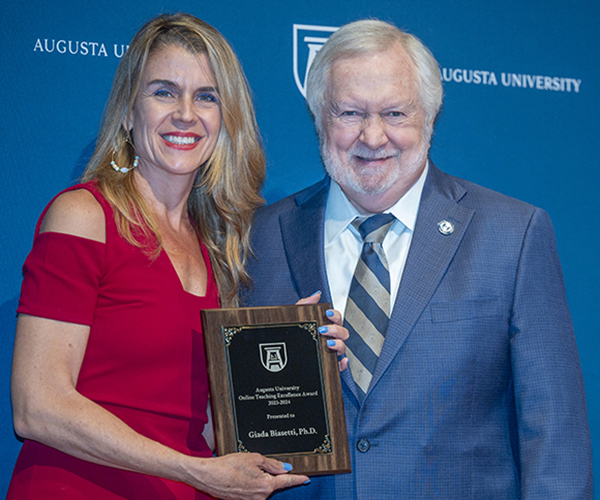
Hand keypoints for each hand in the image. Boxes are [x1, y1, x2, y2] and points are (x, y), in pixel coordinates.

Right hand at [188, 452, 307, 499]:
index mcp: (266, 485)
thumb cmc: (228, 465)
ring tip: (243, 468)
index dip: (298, 479)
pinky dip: (251, 481)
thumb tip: (285, 468)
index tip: (307, 478)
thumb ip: (272, 464)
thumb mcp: (254, 458)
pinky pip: (253, 490)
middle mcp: (261, 496)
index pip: (287, 481)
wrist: (208, 476)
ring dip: (259, 477)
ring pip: (263, 486)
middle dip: (271, 473)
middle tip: (256, 463)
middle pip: (274, 484)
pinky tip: (240, 474)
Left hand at [296, 292, 348, 371]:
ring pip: (343, 348)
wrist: (281, 354)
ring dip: (339, 344)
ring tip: (328, 343)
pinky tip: (341, 361)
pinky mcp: (328, 365)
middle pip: (343, 332)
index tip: (328, 314)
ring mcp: (330, 352)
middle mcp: (330, 339)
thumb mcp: (296, 318)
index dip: (335, 315)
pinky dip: (343, 364)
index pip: (337, 319)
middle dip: (336, 329)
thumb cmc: (291, 335)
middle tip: (323, 329)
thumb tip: (317, 294)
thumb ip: (305, 304)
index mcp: (325, 327)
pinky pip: (340, 366)